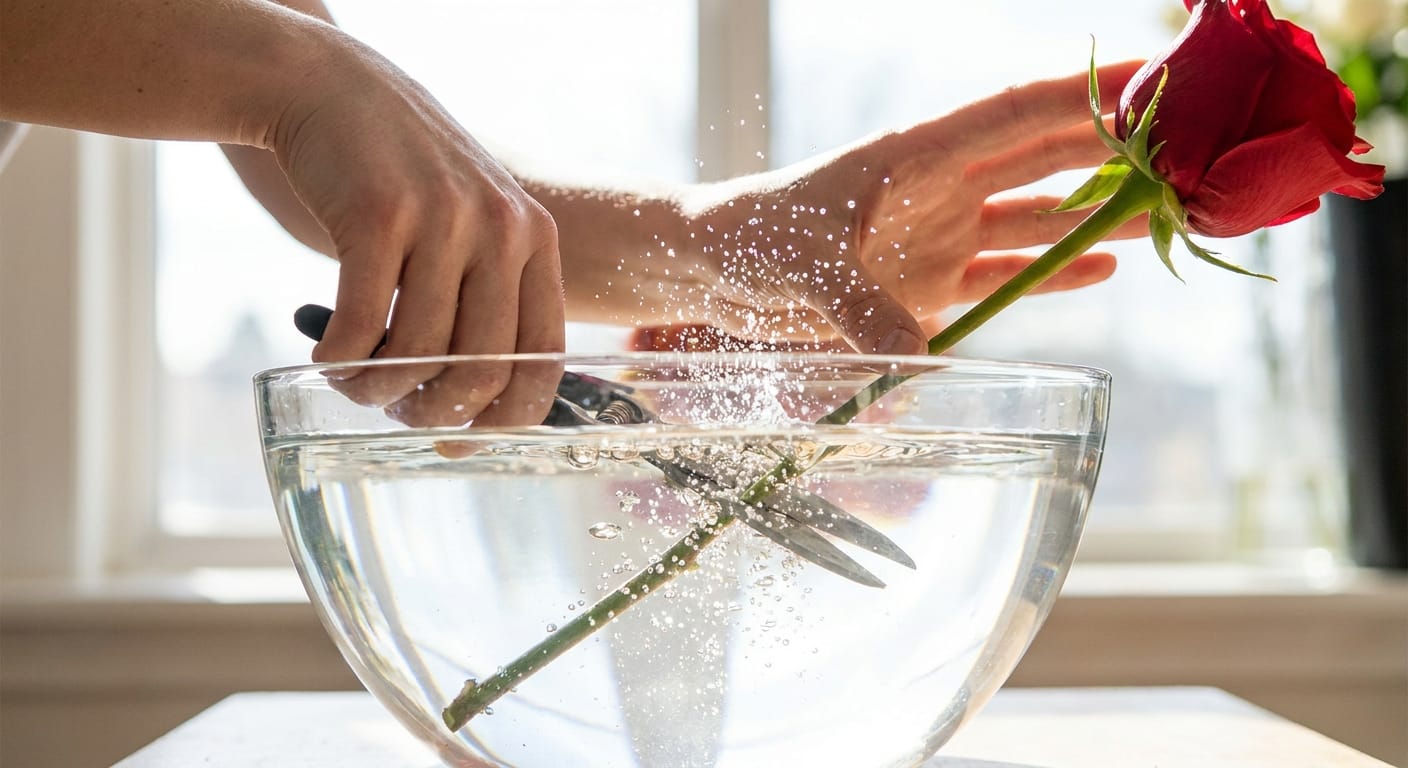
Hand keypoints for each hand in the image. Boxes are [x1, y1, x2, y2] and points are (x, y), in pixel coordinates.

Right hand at [272, 36, 564, 427]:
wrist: (332, 90)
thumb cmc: (401, 177)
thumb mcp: (471, 222)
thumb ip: (484, 299)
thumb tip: (469, 415)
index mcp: (534, 239)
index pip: (543, 358)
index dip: (507, 416)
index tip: (464, 438)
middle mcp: (501, 228)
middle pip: (481, 369)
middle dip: (433, 411)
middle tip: (395, 409)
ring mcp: (442, 219)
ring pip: (418, 354)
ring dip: (375, 390)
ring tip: (352, 382)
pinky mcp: (378, 216)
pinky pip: (360, 327)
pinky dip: (339, 361)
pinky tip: (325, 359)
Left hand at [678, 61, 1148, 351]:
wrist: (709, 269)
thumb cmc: (747, 237)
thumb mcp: (802, 267)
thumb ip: (862, 311)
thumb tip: (916, 371)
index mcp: (916, 153)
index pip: (1019, 113)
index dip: (1089, 94)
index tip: (1157, 77)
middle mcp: (939, 187)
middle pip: (1044, 158)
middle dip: (1113, 151)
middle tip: (1187, 150)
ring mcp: (938, 235)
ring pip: (1034, 217)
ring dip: (1093, 214)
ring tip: (1164, 213)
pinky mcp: (925, 286)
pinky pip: (1004, 275)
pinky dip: (1051, 271)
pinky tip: (1101, 267)